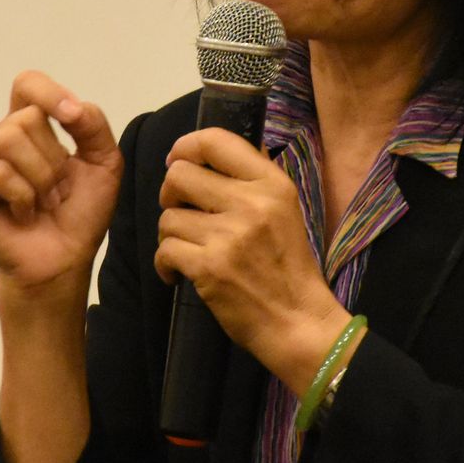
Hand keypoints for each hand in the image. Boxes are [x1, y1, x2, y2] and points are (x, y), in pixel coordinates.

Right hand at [0, 71, 121, 313]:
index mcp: (26, 128)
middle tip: (56, 191)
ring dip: (41, 178)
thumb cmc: (79, 214)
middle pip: (27, 117)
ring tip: (41, 203)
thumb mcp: (102, 162)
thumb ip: (92, 124)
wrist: (63, 260)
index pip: (27, 84)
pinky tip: (23, 214)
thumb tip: (70, 106)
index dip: (49, 92)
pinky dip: (23, 197)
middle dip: (54, 158)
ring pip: (11, 140)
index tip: (73, 117)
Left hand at [154, 128, 346, 383]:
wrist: (298, 321)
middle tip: (182, 213)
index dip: (185, 147)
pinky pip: (165, 250)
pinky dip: (165, 265)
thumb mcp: (284, 210)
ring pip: (168, 217)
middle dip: (170, 195)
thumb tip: (211, 151)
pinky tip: (179, 274)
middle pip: (179, 175)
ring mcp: (229, 235)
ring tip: (188, 250)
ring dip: (170, 236)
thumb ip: (252, 179)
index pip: (215, 141)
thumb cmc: (288, 266)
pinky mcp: (210, 267)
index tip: (177, 161)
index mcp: (271, 183)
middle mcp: (251, 202)